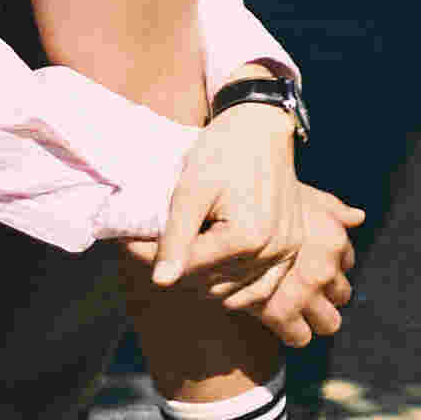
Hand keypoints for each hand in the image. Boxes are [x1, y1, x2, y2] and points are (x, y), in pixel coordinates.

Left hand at [145, 113, 358, 338]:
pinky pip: (260, 291)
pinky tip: (215, 273)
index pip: (189, 268)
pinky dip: (235, 289)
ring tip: (183, 253)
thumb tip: (161, 281)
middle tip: (152, 247)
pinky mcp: (291, 251)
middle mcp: (272, 252)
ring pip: (232, 294)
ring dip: (203, 282)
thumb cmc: (224, 150)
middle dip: (177, 269)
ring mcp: (285, 254)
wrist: (261, 126)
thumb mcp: (192, 188)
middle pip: (210, 285)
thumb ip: (177, 236)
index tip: (129, 243)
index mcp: (248, 238)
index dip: (154, 258)